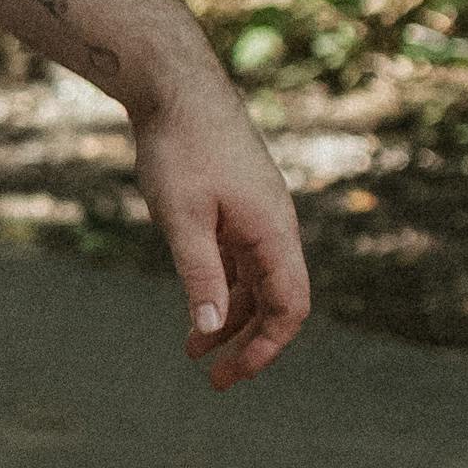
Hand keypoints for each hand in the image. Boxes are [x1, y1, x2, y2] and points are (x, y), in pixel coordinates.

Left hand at [128, 83, 312, 389]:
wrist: (176, 91)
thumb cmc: (180, 150)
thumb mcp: (182, 218)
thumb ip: (200, 274)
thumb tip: (212, 326)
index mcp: (274, 234)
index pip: (290, 307)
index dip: (265, 347)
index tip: (229, 374)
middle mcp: (275, 229)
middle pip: (275, 302)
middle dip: (247, 342)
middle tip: (210, 376)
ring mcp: (257, 218)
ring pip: (255, 282)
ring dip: (229, 317)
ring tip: (193, 350)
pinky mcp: (237, 207)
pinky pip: (239, 261)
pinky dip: (221, 287)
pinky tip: (196, 305)